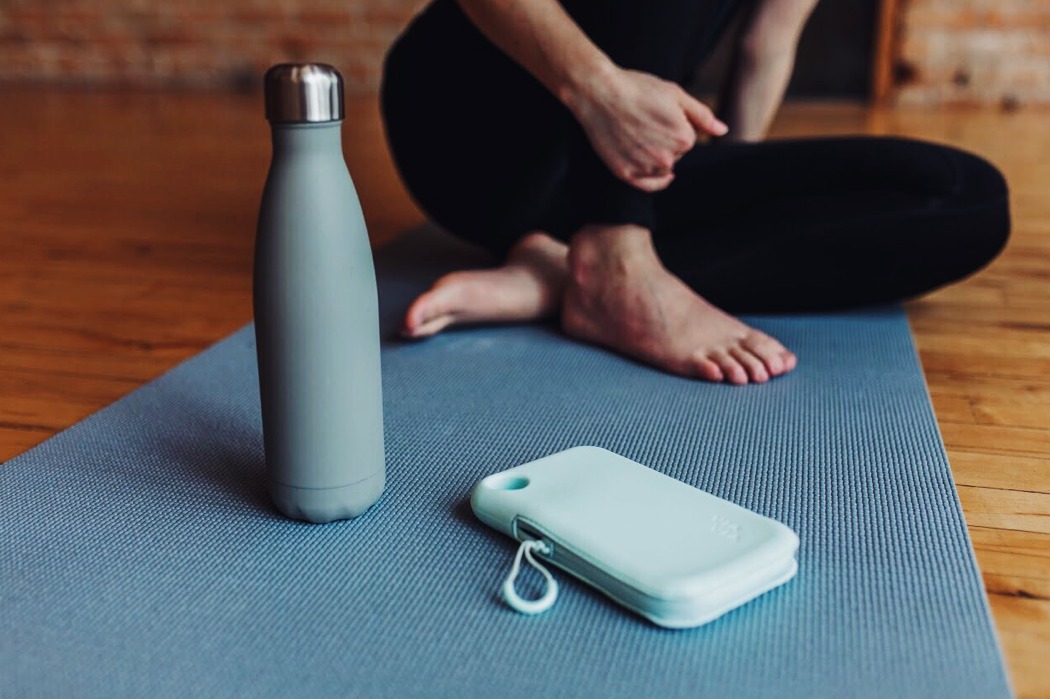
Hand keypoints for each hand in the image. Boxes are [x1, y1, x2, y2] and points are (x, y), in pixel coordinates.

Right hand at [568, 68, 727, 191]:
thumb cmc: (638, 88)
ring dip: (655, 157)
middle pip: (675, 155)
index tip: (659, 113)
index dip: (675, 126)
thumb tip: (723, 131)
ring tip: (636, 135)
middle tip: (645, 122)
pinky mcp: (626, 174)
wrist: (600, 92)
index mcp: (685, 138)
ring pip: (660, 168)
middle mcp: (668, 159)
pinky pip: (647, 185)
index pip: (687, 139)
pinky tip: (655, 172)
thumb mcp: (676, 94)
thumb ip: (703, 116)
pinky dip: (652, 179)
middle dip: (665, 142)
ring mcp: (645, 168)